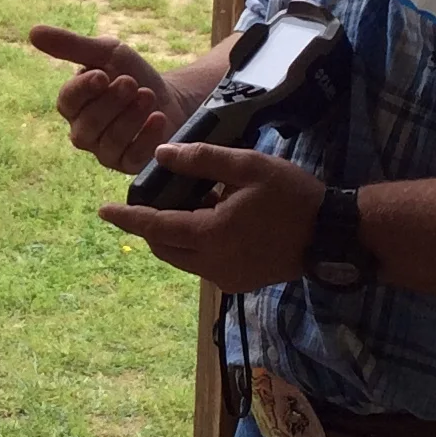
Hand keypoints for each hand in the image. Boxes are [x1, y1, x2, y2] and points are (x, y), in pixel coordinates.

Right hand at [29, 25, 190, 173]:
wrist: (170, 96)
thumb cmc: (132, 73)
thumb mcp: (106, 52)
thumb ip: (72, 45)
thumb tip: (33, 31)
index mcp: (74, 105)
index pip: (67, 102)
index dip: (83, 90)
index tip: (102, 75)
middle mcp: (84, 132)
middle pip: (87, 125)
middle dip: (111, 103)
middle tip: (131, 82)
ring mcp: (105, 152)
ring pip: (109, 142)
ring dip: (130, 117)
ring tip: (148, 95)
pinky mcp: (129, 164)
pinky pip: (132, 157)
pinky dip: (146, 137)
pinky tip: (158, 118)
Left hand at [100, 141, 324, 292]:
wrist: (334, 235)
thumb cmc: (293, 196)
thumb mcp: (248, 166)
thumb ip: (202, 159)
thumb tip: (161, 154)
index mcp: (210, 236)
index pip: (155, 228)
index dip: (127, 218)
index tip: (102, 211)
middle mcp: (212, 265)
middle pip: (164, 248)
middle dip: (150, 227)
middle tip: (152, 198)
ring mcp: (226, 278)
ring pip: (182, 258)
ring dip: (175, 235)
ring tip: (187, 202)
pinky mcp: (239, 283)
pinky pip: (203, 263)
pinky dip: (196, 244)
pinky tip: (212, 218)